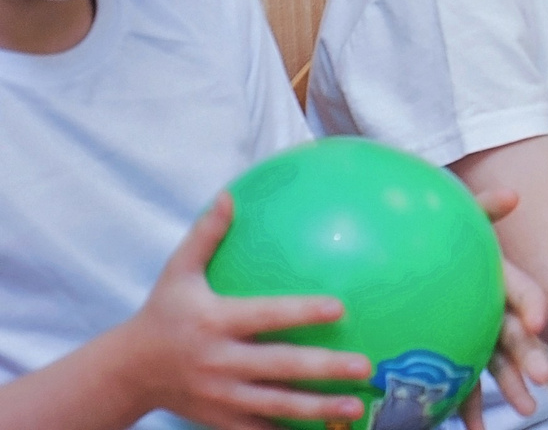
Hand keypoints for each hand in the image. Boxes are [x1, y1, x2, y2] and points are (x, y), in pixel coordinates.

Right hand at [113, 192, 376, 429]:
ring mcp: (220, 396)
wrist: (127, 372)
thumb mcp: (176, 273)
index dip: (302, 312)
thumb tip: (229, 195)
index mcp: (216, 323)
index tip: (340, 307)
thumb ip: (205, 236)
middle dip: (323, 370)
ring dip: (317, 409)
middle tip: (365, 366)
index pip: (266, 316)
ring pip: (275, 405)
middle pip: (279, 367)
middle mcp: (220, 362)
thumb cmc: (161, 314)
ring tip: (355, 407)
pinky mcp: (219, 419)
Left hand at [459, 188, 547, 428]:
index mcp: (499, 279)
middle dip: (531, 357)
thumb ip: (483, 207)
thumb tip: (512, 195)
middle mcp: (494, 309)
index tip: (537, 323)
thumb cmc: (443, 236)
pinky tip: (471, 428)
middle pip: (517, 335)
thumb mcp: (464, 218)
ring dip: (512, 389)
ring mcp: (479, 334)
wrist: (420, 258)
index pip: (523, 293)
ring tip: (524, 410)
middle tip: (542, 378)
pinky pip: (465, 382)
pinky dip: (468, 407)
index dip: (532, 305)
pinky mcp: (458, 355)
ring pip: (498, 365)